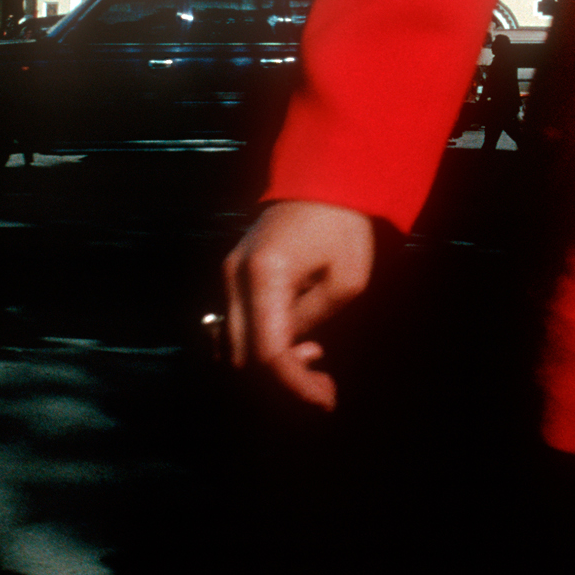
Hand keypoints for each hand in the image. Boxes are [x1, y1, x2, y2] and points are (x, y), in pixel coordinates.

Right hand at [222, 200, 374, 410]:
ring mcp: (228, 274)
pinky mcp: (233, 274)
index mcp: (265, 275)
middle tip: (323, 385)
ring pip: (233, 346)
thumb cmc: (343, 225)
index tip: (326, 398)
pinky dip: (259, 345)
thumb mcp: (346, 281)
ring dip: (269, 366)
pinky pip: (236, 326)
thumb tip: (293, 350)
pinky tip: (296, 342)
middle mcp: (235, 276)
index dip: (295, 385)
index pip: (267, 352)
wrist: (323, 177)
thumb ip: (312, 320)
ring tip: (312, 361)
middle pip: (241, 357)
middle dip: (281, 382)